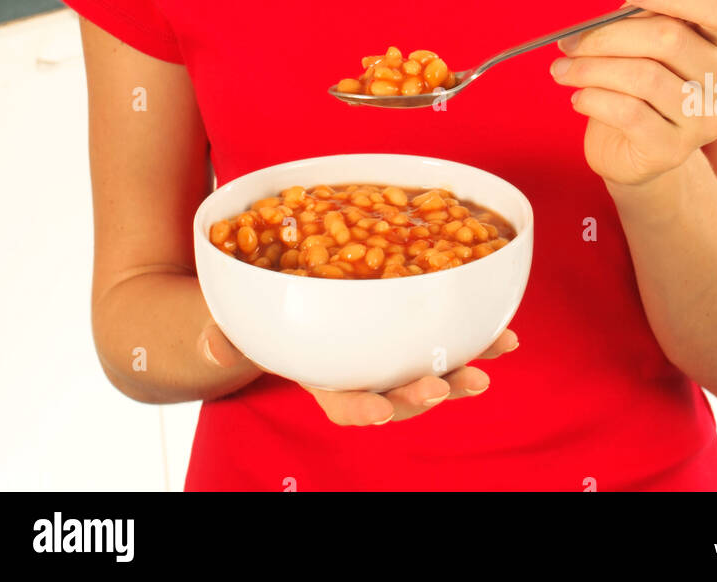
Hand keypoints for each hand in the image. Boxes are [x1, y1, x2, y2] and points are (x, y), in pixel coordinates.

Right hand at [197, 320, 519, 423]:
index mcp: (322, 376)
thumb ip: (224, 336)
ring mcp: (392, 355)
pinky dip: (478, 339)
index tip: (378, 410)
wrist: (281, 306)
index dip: (362, 408)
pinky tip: (505, 335)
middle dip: (423, 393)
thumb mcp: (232, 326)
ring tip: (489, 366)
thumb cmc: (257, 321)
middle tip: (445, 386)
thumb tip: (211, 339)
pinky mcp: (413, 332)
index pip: (343, 402)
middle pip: (397, 394)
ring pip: (430, 371)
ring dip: (462, 371)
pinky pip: (448, 340)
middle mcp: (364, 372)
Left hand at [550, 0, 716, 186]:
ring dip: (591, 68)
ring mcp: (706, 119)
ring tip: (563, 69)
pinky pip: (630, 113)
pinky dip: (594, 98)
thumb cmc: (636, 75)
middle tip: (570, 41)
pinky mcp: (676, 151)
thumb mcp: (645, 26)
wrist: (625, 144)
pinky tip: (578, 97)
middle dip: (608, 34)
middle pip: (670, 39)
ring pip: (645, 76)